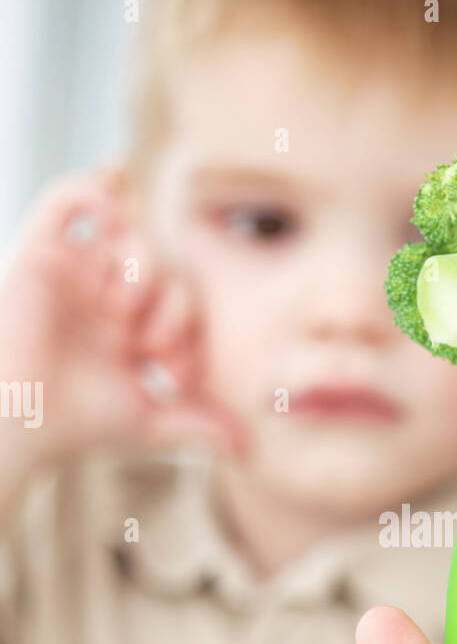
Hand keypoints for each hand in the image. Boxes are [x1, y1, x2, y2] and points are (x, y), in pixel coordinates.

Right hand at [0, 171, 242, 506]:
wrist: (21, 419)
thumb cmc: (77, 422)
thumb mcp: (151, 421)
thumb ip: (198, 422)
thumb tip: (247, 451)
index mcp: (130, 325)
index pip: (182, 297)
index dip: (190, 329)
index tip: (176, 375)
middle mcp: (104, 293)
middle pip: (164, 262)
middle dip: (173, 303)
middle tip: (151, 345)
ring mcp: (75, 270)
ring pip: (129, 230)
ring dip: (144, 265)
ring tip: (125, 310)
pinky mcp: (39, 252)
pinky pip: (68, 196)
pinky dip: (97, 192)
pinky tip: (115, 215)